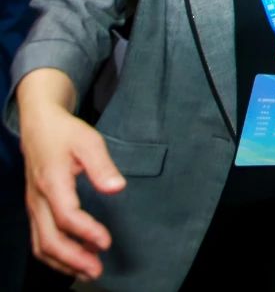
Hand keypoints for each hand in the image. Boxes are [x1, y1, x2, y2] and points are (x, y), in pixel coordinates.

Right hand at [20, 104, 124, 280]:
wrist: (39, 126)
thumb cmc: (66, 133)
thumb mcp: (89, 141)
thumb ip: (102, 166)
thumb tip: (117, 188)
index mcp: (52, 182)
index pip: (66, 216)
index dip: (86, 232)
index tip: (106, 242)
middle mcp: (38, 199)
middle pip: (49, 239)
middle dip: (73, 259)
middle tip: (97, 270)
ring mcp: (34, 207)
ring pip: (40, 245)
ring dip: (63, 262)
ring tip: (88, 271)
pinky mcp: (35, 209)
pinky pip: (39, 239)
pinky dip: (55, 255)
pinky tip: (76, 258)